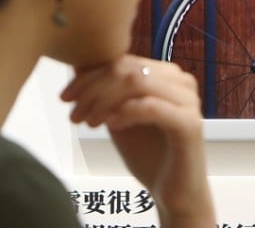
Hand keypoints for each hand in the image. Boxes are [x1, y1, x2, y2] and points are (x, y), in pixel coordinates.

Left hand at [60, 55, 214, 227]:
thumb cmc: (147, 153)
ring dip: (104, 100)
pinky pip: (151, 106)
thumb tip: (76, 65)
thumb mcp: (118, 116)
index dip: (89, 76)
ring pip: (137, 82)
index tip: (65, 98)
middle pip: (128, 69)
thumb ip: (105, 92)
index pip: (122, 61)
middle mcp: (180, 81)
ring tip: (89, 123)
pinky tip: (110, 125)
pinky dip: (125, 112)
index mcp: (166, 74)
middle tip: (74, 114)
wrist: (174, 192)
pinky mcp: (189, 123)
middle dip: (93, 89)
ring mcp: (188, 100)